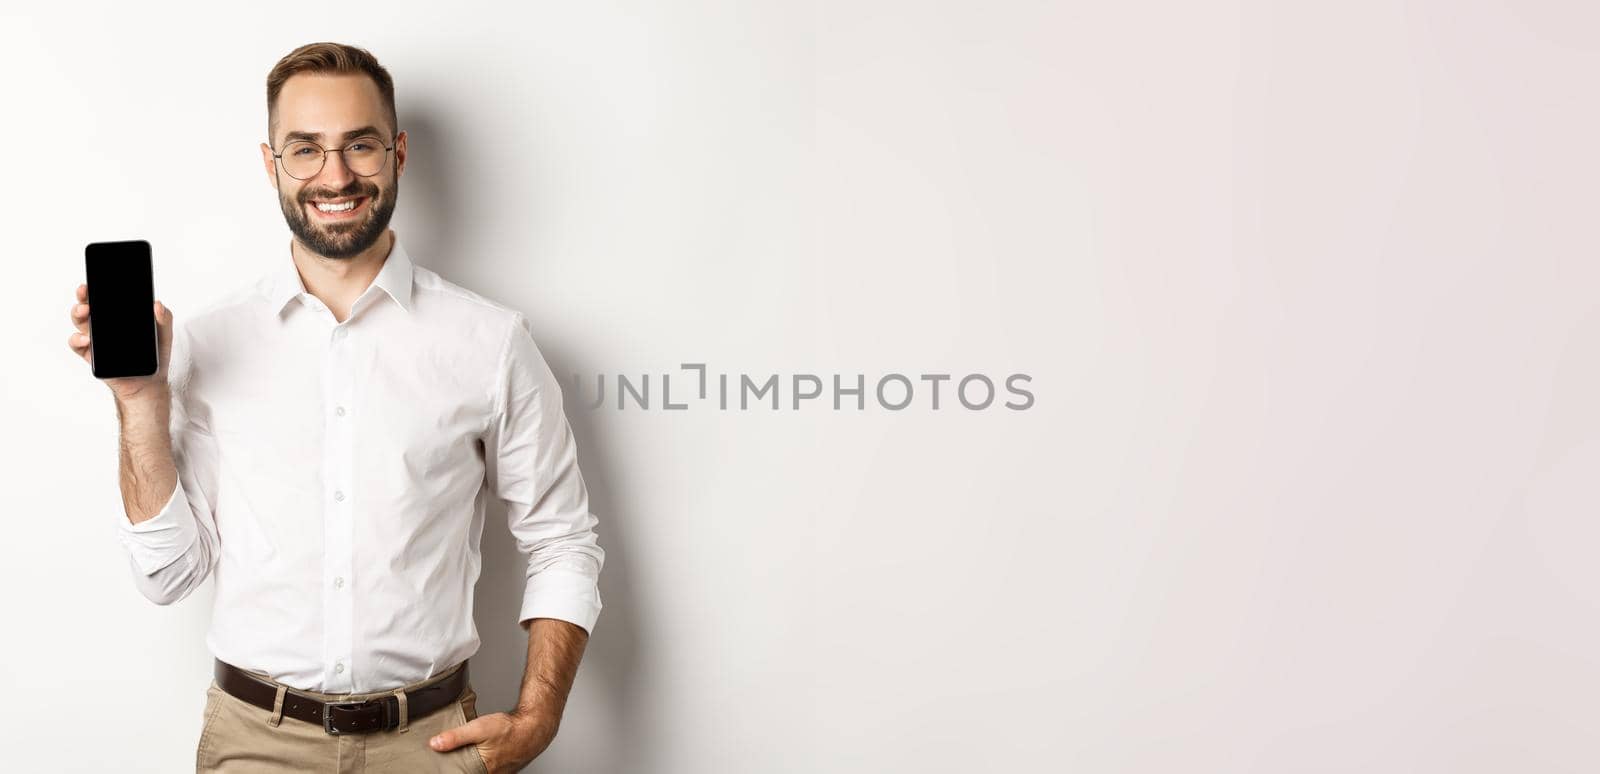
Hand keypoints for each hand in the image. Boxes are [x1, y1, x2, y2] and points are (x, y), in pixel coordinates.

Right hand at [67, 282, 173, 402]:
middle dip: (83, 296)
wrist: (149, 383)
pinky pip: (77, 344)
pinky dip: (78, 339)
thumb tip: (158, 304)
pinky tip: (87, 338)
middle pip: (88, 306)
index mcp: (119, 318)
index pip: (105, 299)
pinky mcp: (91, 355)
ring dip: (77, 314)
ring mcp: (95, 340)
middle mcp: (104, 326)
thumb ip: (164, 319)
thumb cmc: (154, 357)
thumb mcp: (164, 336)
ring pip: (79, 322)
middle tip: (85, 291)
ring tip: (85, 311)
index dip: (98, 288)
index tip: (95, 279)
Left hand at [429, 707, 559, 772]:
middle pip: (467, 773)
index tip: (443, 767)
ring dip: (471, 765)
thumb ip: (456, 737)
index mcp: (481, 771)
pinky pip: (487, 770)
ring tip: (467, 754)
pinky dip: (480, 764)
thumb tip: (435, 744)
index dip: (451, 770)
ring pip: (477, 772)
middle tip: (455, 757)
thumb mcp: (479, 728)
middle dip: (460, 766)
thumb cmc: (510, 729)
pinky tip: (481, 753)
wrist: (534, 727)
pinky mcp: (502, 770)